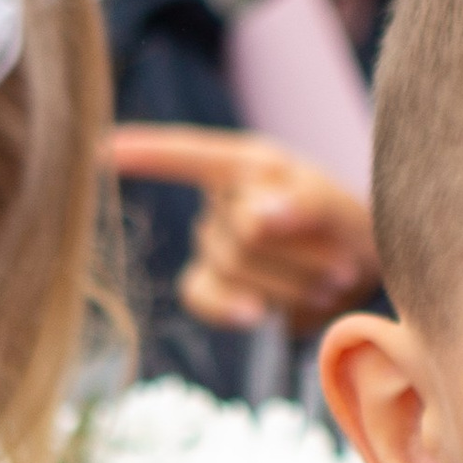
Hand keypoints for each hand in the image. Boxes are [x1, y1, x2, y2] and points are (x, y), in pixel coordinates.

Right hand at [108, 126, 379, 332]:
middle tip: (341, 265)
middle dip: (297, 256)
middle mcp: (219, 200)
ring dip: (290, 283)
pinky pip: (201, 296)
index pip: (184, 153)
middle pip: (239, 233)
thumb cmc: (348, 228)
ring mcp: (212, 245)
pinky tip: (257, 313)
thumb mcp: (340, 208)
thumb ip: (306, 205)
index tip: (100, 148)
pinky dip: (231, 307)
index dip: (145, 152)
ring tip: (328, 282)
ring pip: (231, 267)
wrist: (362, 278)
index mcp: (244, 165)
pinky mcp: (214, 287)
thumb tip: (252, 215)